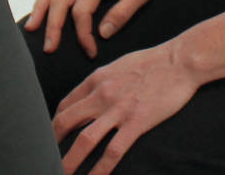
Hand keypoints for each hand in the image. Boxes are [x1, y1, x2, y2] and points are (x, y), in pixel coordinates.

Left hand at [53, 43, 201, 174]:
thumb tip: (92, 95)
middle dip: (51, 143)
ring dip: (69, 161)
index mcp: (96, 79)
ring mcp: (118, 110)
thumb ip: (103, 80)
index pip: (65, 104)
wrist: (180, 61)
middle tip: (44, 158)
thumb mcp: (119, 65)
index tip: (52, 137)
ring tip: (60, 174)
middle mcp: (101, 94)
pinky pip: (113, 151)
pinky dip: (100, 169)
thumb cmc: (153, 62)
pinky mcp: (136, 122)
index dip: (54, 123)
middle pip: (66, 123)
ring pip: (84, 140)